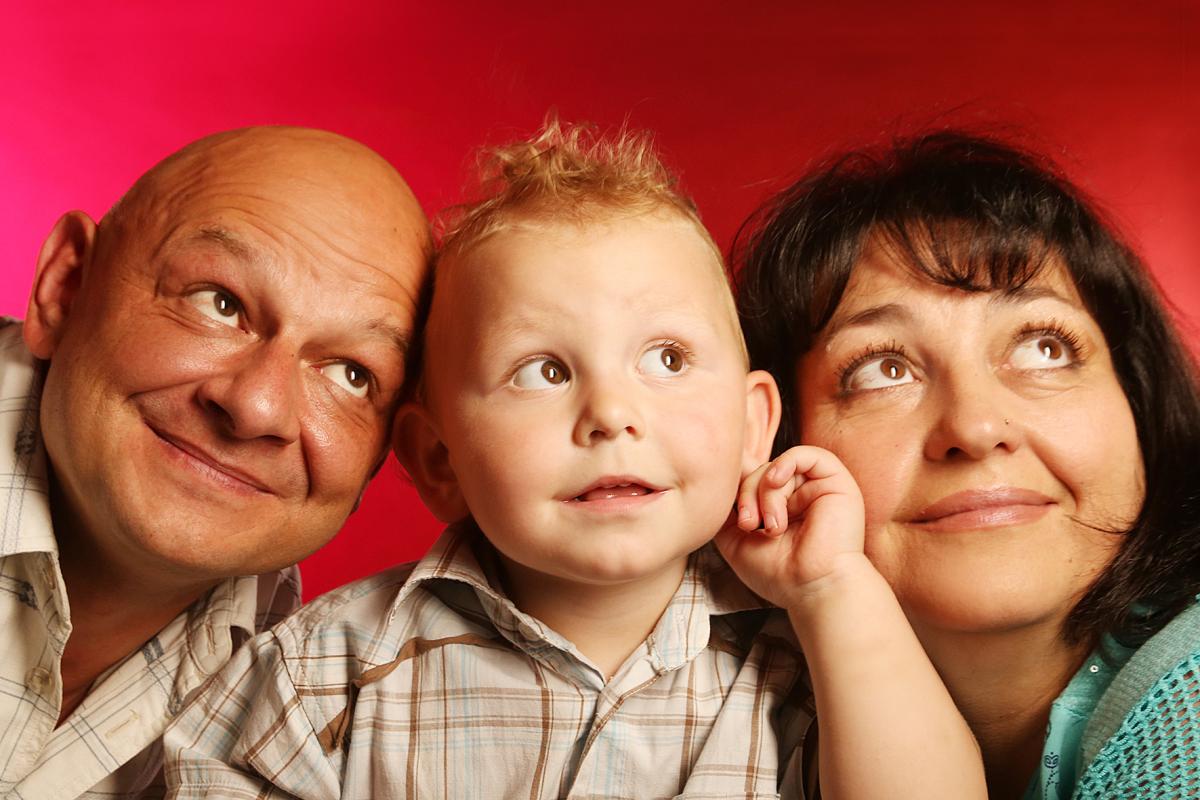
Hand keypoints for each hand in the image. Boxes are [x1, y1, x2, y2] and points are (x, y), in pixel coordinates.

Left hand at [714, 445, 868, 610]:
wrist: (813, 589)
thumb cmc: (778, 573)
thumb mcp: (734, 539)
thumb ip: (726, 508)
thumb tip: (721, 475)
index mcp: (780, 508)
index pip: (752, 478)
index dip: (736, 487)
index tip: (735, 517)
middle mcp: (799, 495)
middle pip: (759, 472)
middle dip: (746, 494)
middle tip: (749, 525)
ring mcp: (816, 488)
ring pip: (777, 466)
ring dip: (765, 493)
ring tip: (771, 527)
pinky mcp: (836, 482)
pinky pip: (806, 454)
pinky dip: (784, 463)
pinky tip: (776, 482)